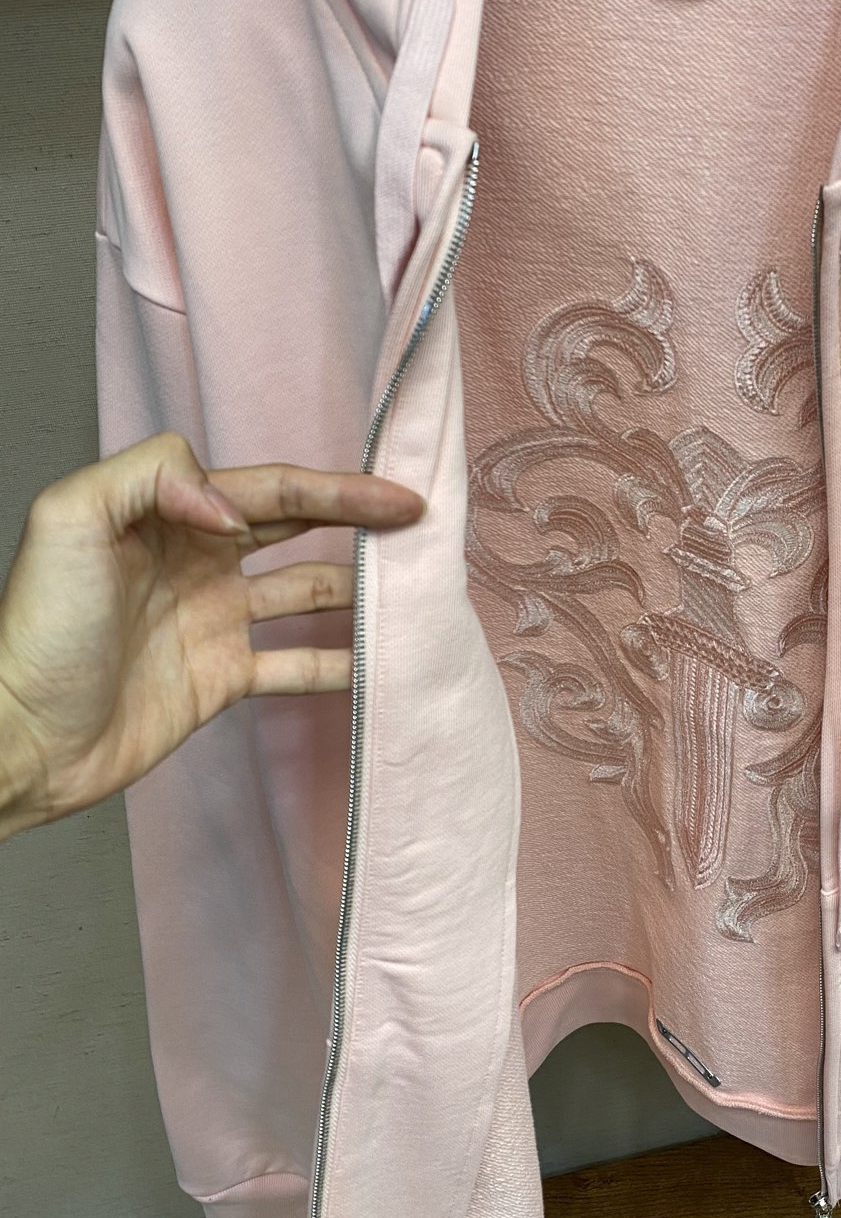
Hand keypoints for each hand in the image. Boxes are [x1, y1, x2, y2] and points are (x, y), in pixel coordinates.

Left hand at [0, 432, 425, 841]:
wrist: (19, 738)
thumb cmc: (35, 631)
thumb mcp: (70, 519)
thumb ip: (153, 478)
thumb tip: (234, 509)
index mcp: (168, 516)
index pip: (272, 489)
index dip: (338, 489)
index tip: (397, 499)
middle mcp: (198, 560)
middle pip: (299, 528)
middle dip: (360, 521)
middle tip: (422, 527)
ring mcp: (214, 621)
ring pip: (308, 591)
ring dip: (359, 587)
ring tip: (415, 590)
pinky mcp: (220, 680)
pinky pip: (296, 663)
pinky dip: (342, 661)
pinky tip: (382, 661)